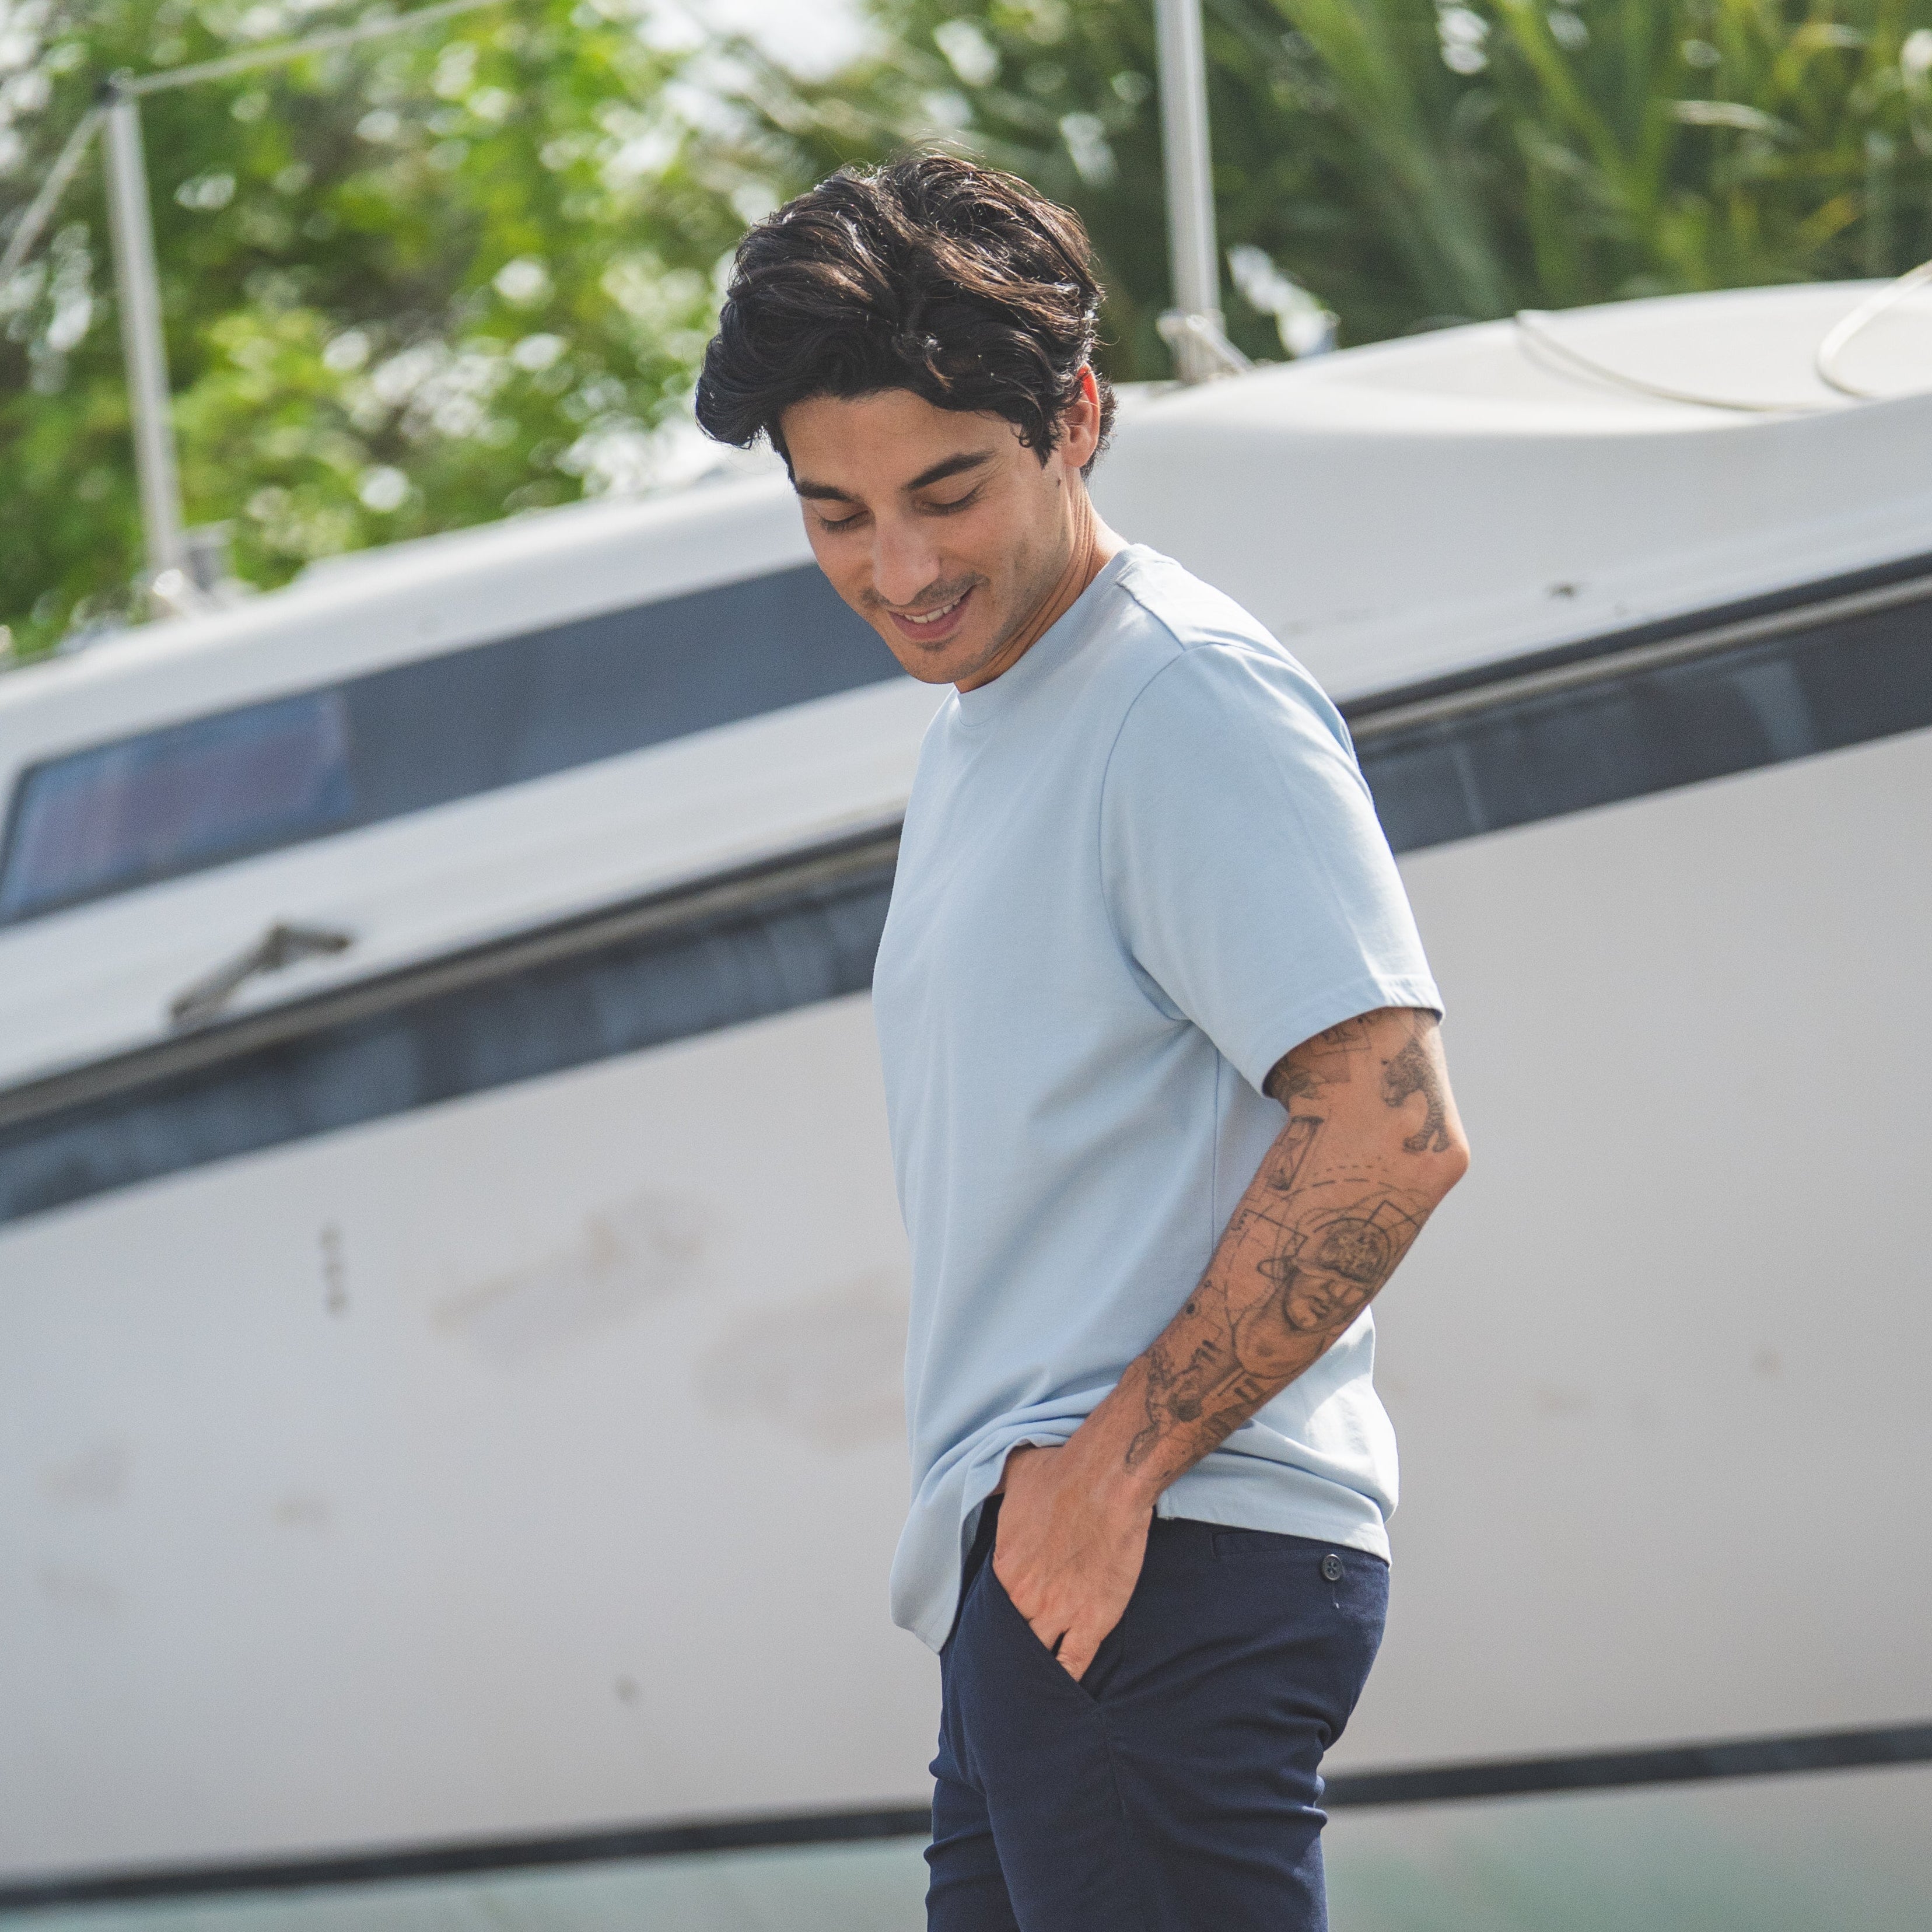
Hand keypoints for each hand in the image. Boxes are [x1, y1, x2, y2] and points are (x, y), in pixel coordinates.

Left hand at [991, 1442, 1152, 1682]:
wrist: (1107, 1479)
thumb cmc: (1062, 1472)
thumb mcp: (1012, 1476)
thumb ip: (993, 1488)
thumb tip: (982, 1482)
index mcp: (1002, 1569)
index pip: (989, 1609)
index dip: (994, 1620)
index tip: (998, 1628)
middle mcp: (1024, 1598)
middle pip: (1010, 1640)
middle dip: (1010, 1651)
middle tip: (1010, 1668)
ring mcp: (1058, 1613)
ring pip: (1037, 1657)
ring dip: (1035, 1669)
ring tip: (1031, 1687)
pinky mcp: (1093, 1622)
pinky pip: (1073, 1665)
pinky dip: (1066, 1681)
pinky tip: (1062, 1695)